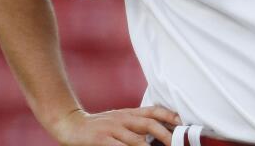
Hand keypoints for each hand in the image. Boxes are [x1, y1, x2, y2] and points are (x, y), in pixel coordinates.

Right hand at [51, 106, 181, 145]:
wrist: (71, 123)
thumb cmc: (98, 125)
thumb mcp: (119, 119)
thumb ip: (136, 124)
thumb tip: (158, 132)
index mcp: (129, 113)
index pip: (154, 111)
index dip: (170, 116)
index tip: (183, 123)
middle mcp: (123, 119)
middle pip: (149, 124)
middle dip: (166, 134)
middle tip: (177, 144)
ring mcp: (112, 129)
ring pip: (136, 139)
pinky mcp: (101, 139)